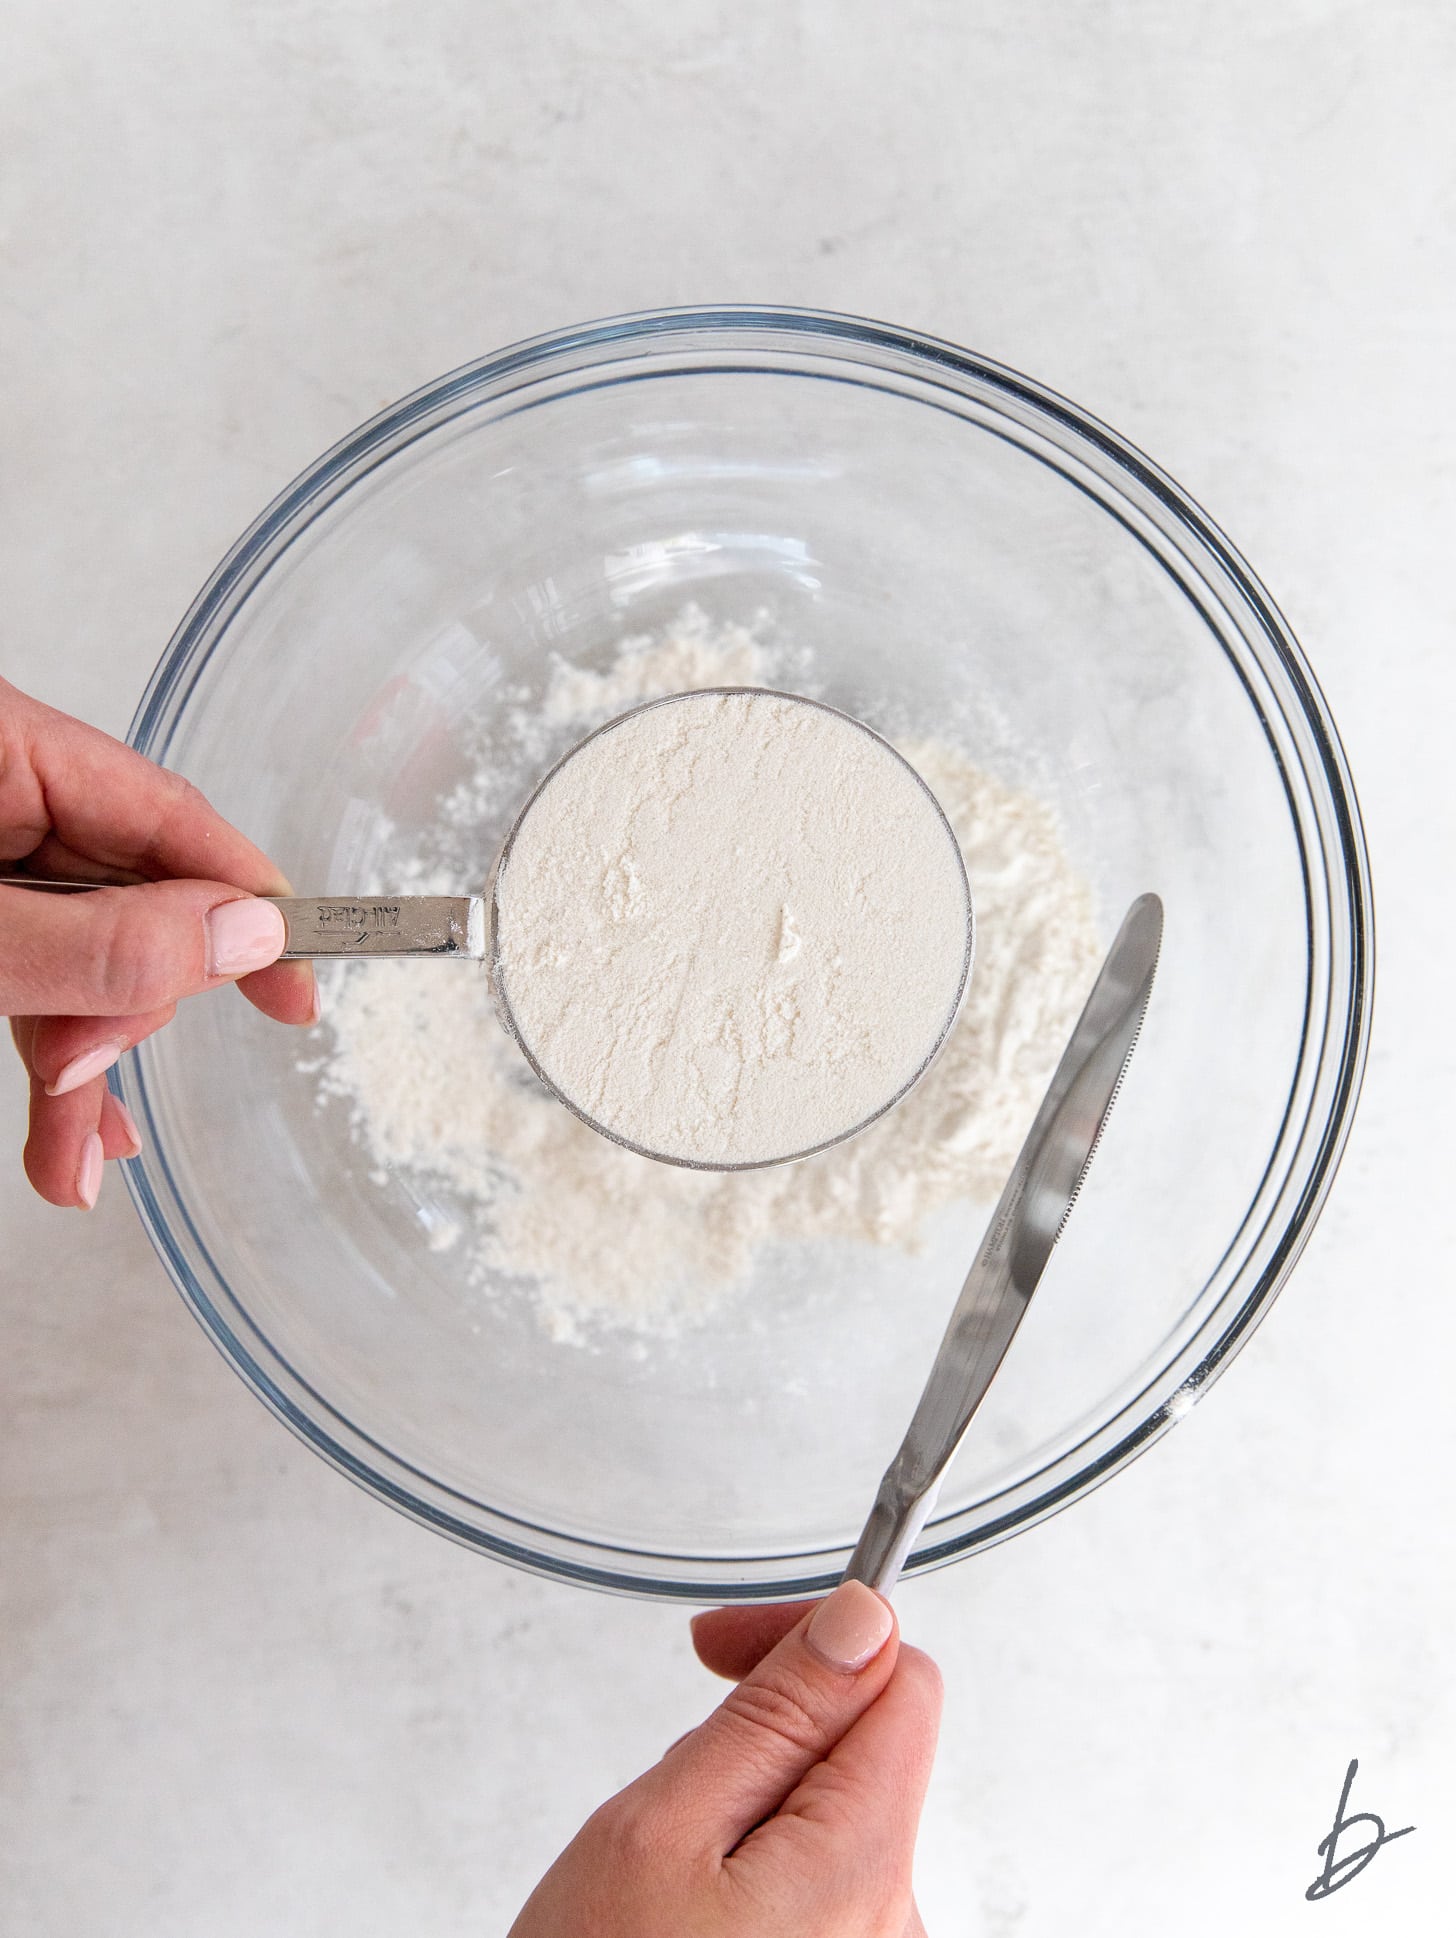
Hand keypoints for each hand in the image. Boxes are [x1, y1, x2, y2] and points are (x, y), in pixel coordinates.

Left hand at [1, 677, 314, 1206]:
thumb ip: (98, 938)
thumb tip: (247, 934)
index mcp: (8, 750)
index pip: (173, 820)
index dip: (251, 903)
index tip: (301, 987)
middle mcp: (6, 799)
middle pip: (131, 902)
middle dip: (122, 1011)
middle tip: (88, 1075)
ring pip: (77, 961)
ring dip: (83, 1068)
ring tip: (71, 1164)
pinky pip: (32, 980)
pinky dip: (53, 1054)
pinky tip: (69, 1134)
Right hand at [509, 1579, 941, 1936]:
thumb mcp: (660, 1830)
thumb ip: (772, 1717)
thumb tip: (860, 1621)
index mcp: (863, 1868)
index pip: (901, 1683)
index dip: (813, 1639)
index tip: (725, 1650)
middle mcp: (898, 1927)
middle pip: (865, 1753)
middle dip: (767, 1738)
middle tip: (671, 1791)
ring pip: (833, 1820)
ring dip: (753, 1811)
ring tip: (667, 1879)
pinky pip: (820, 1889)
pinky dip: (756, 1876)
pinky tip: (689, 1922)